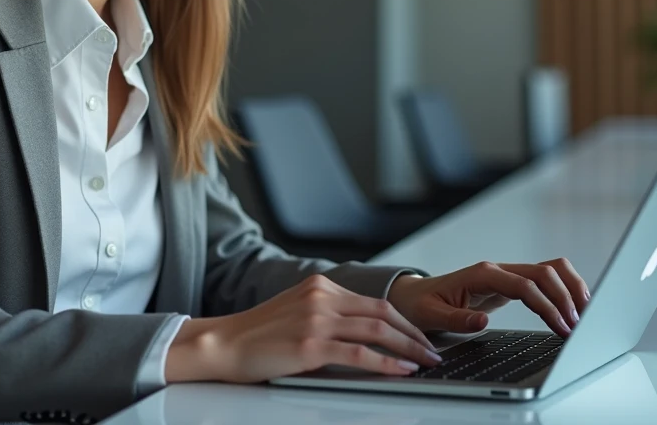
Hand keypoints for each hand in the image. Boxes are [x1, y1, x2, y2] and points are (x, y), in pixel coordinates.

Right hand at [165, 274, 443, 383]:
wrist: (223, 344)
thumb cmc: (258, 335)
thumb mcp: (297, 311)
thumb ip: (328, 313)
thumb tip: (366, 333)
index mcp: (320, 285)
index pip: (374, 301)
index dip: (403, 320)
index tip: (420, 336)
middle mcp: (321, 297)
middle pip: (382, 312)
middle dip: (413, 334)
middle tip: (432, 351)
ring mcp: (316, 319)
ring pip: (376, 331)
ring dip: (408, 348)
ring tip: (425, 362)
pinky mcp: (310, 345)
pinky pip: (358, 354)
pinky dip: (386, 363)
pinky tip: (401, 371)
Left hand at [386, 259, 589, 337]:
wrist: (416, 296)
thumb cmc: (422, 305)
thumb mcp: (431, 316)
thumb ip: (455, 320)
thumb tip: (481, 321)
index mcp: (481, 275)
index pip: (525, 285)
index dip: (546, 305)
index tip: (561, 327)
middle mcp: (498, 270)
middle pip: (545, 272)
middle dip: (566, 296)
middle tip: (579, 326)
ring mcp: (506, 274)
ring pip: (550, 270)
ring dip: (571, 289)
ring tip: (586, 316)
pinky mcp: (512, 283)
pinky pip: (545, 280)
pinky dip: (564, 290)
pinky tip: (573, 309)